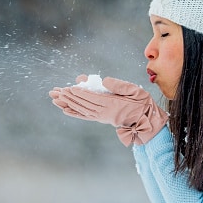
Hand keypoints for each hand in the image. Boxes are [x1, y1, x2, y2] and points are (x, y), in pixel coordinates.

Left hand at [49, 75, 167, 145]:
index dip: (79, 93)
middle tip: (56, 91)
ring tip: (56, 99)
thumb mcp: (135, 91)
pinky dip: (75, 113)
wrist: (147, 122)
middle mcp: (105, 112)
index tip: (68, 88)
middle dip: (69, 97)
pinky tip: (66, 110)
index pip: (92, 98)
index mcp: (112, 104)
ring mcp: (103, 117)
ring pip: (82, 110)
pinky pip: (86, 116)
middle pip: (83, 104)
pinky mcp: (103, 119)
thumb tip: (104, 80)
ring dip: (69, 104)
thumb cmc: (143, 104)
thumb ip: (120, 86)